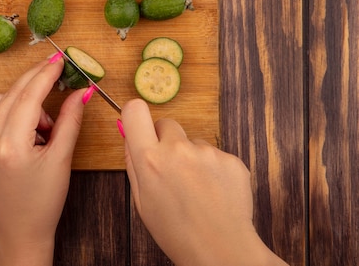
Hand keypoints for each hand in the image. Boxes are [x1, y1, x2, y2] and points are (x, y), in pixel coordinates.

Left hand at [0, 54, 85, 265]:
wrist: (19, 233)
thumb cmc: (44, 202)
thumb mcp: (61, 160)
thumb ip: (71, 120)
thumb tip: (83, 91)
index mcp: (10, 148)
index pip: (29, 97)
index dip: (45, 74)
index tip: (58, 59)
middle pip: (12, 95)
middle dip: (35, 82)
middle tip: (54, 71)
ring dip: (22, 102)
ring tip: (42, 127)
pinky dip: (6, 115)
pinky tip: (24, 132)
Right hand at [121, 99, 287, 265]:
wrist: (220, 250)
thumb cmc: (176, 232)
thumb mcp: (141, 201)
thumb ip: (134, 164)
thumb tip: (129, 136)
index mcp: (149, 160)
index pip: (135, 110)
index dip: (135, 115)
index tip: (138, 124)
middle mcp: (177, 149)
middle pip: (166, 123)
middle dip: (165, 140)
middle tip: (170, 168)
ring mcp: (207, 153)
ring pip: (193, 142)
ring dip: (192, 158)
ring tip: (196, 190)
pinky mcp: (231, 159)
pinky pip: (216, 155)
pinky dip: (213, 169)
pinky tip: (213, 193)